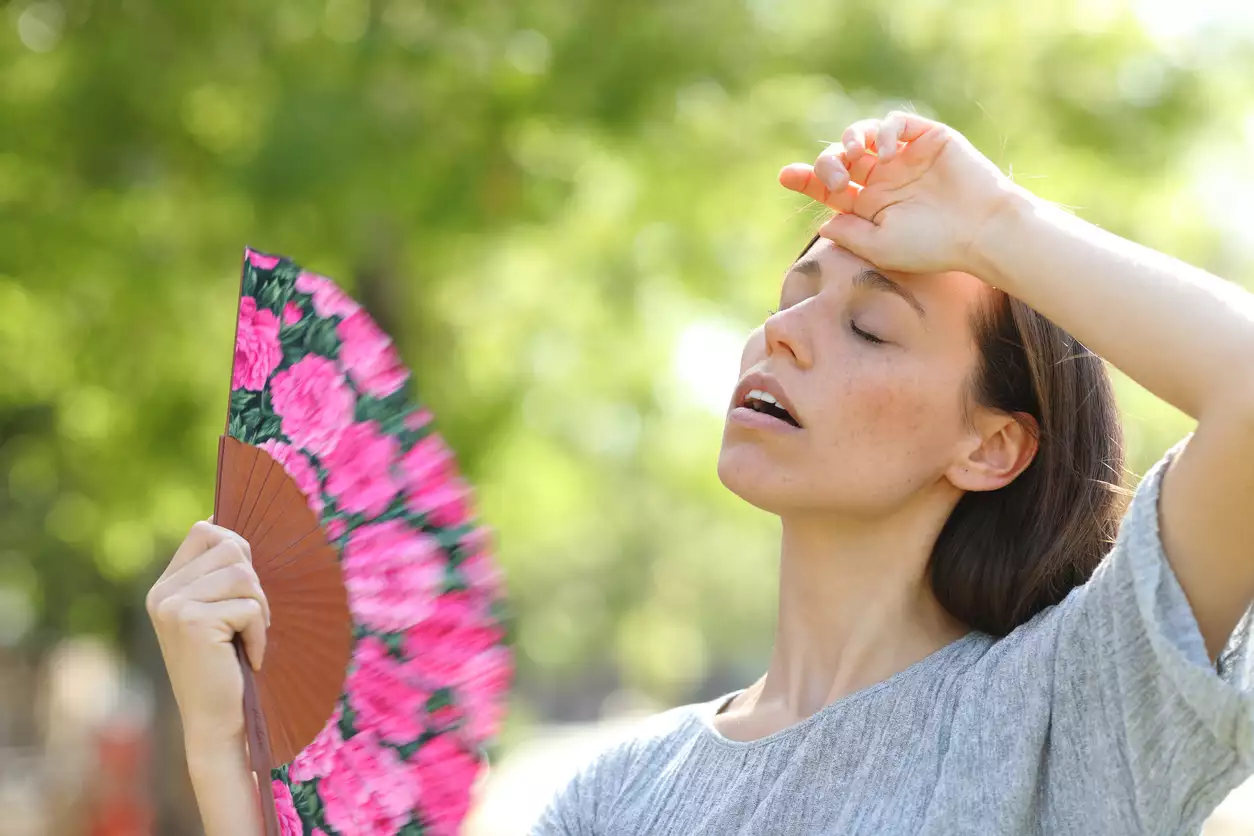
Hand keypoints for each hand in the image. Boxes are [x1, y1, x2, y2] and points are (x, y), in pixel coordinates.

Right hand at [146, 520, 269, 750]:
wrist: (216, 721)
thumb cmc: (227, 665)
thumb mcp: (219, 611)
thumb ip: (220, 572)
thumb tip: (223, 522)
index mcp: (165, 586)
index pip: (204, 531)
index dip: (236, 549)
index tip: (244, 587)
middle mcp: (162, 593)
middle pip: (231, 548)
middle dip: (253, 584)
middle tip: (248, 622)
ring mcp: (173, 606)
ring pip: (243, 575)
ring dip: (259, 609)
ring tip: (247, 638)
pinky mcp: (192, 623)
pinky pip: (249, 607)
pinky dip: (259, 633)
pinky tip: (248, 657)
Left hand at [779, 111, 1022, 274]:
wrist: (981, 230)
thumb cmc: (933, 246)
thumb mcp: (880, 246)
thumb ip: (848, 233)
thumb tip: (821, 220)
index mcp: (870, 206)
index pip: (830, 188)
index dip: (806, 179)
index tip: (785, 176)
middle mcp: (884, 179)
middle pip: (840, 159)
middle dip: (826, 164)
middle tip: (834, 180)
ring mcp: (904, 157)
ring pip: (862, 135)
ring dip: (848, 140)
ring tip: (853, 156)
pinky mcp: (926, 138)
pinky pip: (894, 122)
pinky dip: (882, 129)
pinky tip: (883, 149)